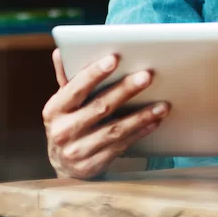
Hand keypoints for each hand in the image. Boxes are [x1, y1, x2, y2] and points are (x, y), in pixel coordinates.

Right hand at [43, 49, 168, 179]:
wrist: (64, 163)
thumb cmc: (70, 121)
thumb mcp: (64, 102)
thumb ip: (67, 78)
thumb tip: (61, 52)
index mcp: (54, 109)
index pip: (75, 88)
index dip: (94, 73)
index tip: (114, 59)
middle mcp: (62, 131)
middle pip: (100, 107)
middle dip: (125, 90)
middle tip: (148, 76)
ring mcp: (77, 150)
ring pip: (115, 130)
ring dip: (141, 116)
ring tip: (163, 104)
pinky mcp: (93, 165)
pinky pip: (121, 145)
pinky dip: (140, 132)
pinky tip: (155, 121)